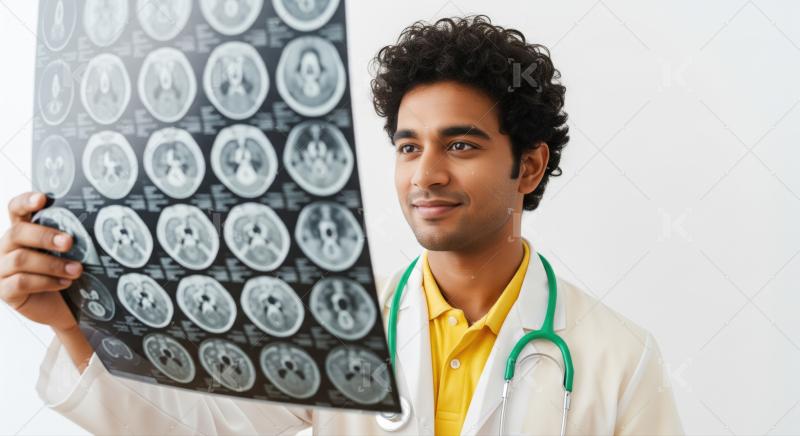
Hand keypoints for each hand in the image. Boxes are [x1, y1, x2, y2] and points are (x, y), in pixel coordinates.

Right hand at [0, 192, 82, 330]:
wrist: (61, 307)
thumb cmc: (63, 273)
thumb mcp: (66, 253)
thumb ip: (68, 238)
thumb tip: (95, 224)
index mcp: (22, 231)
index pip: (15, 209)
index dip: (25, 201)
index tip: (43, 199)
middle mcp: (7, 247)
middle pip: (18, 233)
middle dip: (45, 236)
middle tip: (69, 242)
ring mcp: (2, 269)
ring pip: (21, 260)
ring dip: (53, 264)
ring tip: (77, 270)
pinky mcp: (4, 290)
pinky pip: (21, 282)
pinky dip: (46, 282)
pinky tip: (64, 284)